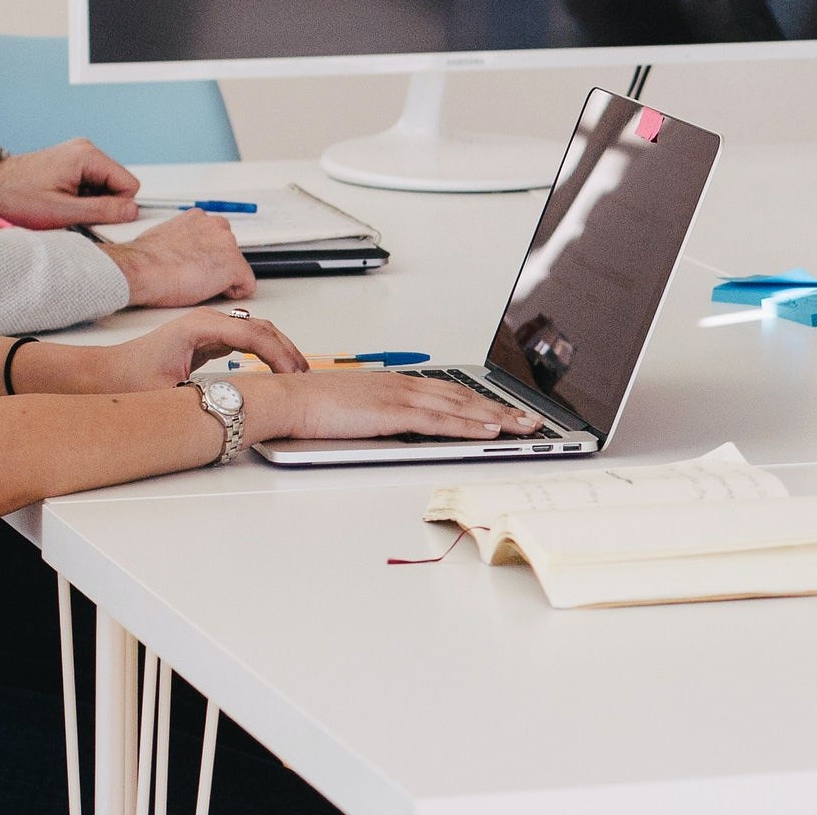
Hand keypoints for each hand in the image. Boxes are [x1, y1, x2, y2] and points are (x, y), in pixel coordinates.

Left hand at [0, 138, 142, 228]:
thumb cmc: (17, 196)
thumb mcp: (63, 211)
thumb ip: (102, 210)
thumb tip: (131, 210)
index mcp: (87, 156)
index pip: (129, 184)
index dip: (117, 206)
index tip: (96, 217)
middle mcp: (85, 150)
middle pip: (117, 183)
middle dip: (102, 203)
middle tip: (75, 213)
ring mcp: (77, 154)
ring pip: (104, 185)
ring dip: (90, 201)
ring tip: (63, 207)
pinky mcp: (70, 162)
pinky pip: (91, 183)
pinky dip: (81, 196)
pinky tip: (61, 201)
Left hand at [53, 308, 305, 393]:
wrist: (101, 376)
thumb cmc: (127, 379)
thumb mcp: (167, 393)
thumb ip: (204, 395)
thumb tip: (237, 405)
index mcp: (200, 326)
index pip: (254, 334)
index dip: (279, 355)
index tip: (293, 375)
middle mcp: (207, 321)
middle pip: (262, 328)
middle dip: (287, 351)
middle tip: (304, 376)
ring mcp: (208, 328)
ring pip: (257, 332)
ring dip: (279, 350)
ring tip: (296, 374)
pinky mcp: (207, 339)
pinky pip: (246, 340)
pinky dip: (265, 353)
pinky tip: (274, 369)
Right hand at [102, 212, 255, 306]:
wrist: (141, 269)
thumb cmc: (145, 260)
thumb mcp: (163, 237)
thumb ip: (181, 240)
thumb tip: (179, 251)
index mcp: (198, 218)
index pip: (215, 238)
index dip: (206, 257)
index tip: (196, 266)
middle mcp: (216, 226)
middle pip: (229, 252)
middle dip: (216, 266)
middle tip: (194, 278)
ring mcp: (228, 244)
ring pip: (237, 268)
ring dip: (222, 278)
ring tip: (197, 285)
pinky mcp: (234, 265)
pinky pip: (246, 285)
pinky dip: (234, 293)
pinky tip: (211, 293)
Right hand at [240, 370, 543, 442]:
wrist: (285, 399)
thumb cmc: (310, 407)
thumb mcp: (354, 412)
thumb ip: (379, 418)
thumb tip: (395, 432)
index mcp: (394, 384)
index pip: (449, 393)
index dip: (480, 402)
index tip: (504, 411)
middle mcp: (403, 385)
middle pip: (464, 396)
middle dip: (501, 409)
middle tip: (531, 420)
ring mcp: (400, 397)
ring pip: (461, 406)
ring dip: (497, 417)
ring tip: (525, 427)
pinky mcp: (393, 412)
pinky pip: (440, 420)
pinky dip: (469, 425)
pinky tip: (491, 430)